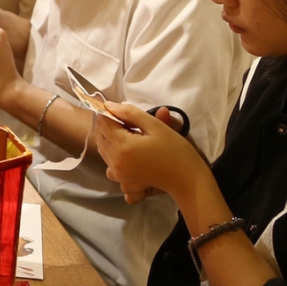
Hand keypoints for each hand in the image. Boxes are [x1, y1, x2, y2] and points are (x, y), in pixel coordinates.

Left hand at [93, 103, 210, 204]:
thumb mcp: (155, 126)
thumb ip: (130, 113)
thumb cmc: (176, 150)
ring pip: (102, 149)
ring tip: (130, 134)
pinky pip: (108, 164)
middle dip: (108, 125)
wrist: (187, 179)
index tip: (118, 108)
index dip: (108, 112)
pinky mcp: (122, 180)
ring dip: (109, 138)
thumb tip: (109, 105)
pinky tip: (128, 151)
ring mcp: (117, 173)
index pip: (103, 123)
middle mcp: (115, 161)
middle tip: (128, 122)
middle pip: (100, 136)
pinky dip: (112, 154)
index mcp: (123, 146)